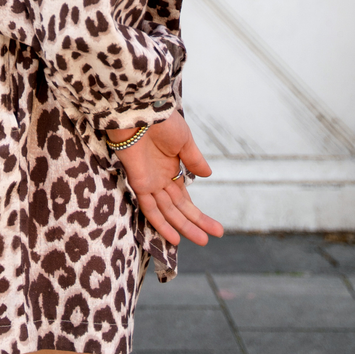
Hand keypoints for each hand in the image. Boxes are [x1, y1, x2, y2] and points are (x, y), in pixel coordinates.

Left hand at [107, 113, 224, 247]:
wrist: (141, 112)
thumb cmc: (160, 121)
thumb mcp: (184, 140)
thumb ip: (193, 160)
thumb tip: (208, 175)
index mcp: (170, 168)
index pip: (184, 198)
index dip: (197, 213)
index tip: (216, 227)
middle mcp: (159, 179)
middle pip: (178, 208)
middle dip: (195, 223)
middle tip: (211, 238)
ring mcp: (149, 182)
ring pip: (167, 211)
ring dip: (183, 227)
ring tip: (202, 241)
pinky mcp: (138, 184)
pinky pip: (150, 208)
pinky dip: (161, 224)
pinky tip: (175, 238)